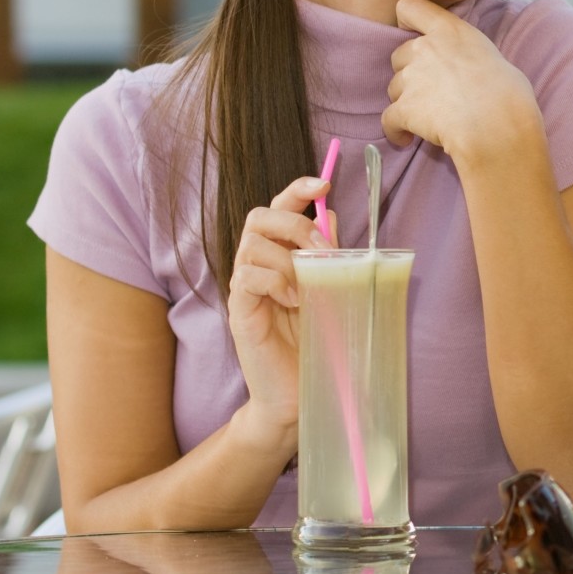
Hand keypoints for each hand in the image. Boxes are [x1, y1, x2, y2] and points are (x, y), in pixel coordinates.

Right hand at [226, 175, 331, 446]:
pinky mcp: (239, 310)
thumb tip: (333, 216)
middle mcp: (258, 263)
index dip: (297, 189)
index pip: (280, 207)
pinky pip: (247, 276)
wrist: (301, 389)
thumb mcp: (332, 289)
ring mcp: (246, 286)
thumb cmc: (317, 338)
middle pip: (259, 216)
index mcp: (281, 253)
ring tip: (308, 286)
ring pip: (252, 244)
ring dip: (288, 257)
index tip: (323, 183)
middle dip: (294, 223)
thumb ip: (330, 256)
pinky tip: (294, 301)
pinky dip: (276, 281)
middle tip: (321, 249)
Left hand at [382, 0, 542, 159]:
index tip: (415, 35)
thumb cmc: (509, 94)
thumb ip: (469, 56)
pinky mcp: (404, 108)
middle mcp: (425, 48)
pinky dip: (396, 130)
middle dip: (410, 72)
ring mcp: (411, 78)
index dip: (407, 20)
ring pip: (394, 88)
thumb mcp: (493, 58)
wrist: (497, 125)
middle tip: (429, 90)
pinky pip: (389, 120)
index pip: (410, 6)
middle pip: (399, 55)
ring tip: (426, 119)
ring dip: (406, 101)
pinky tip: (407, 140)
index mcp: (450, 31)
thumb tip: (472, 72)